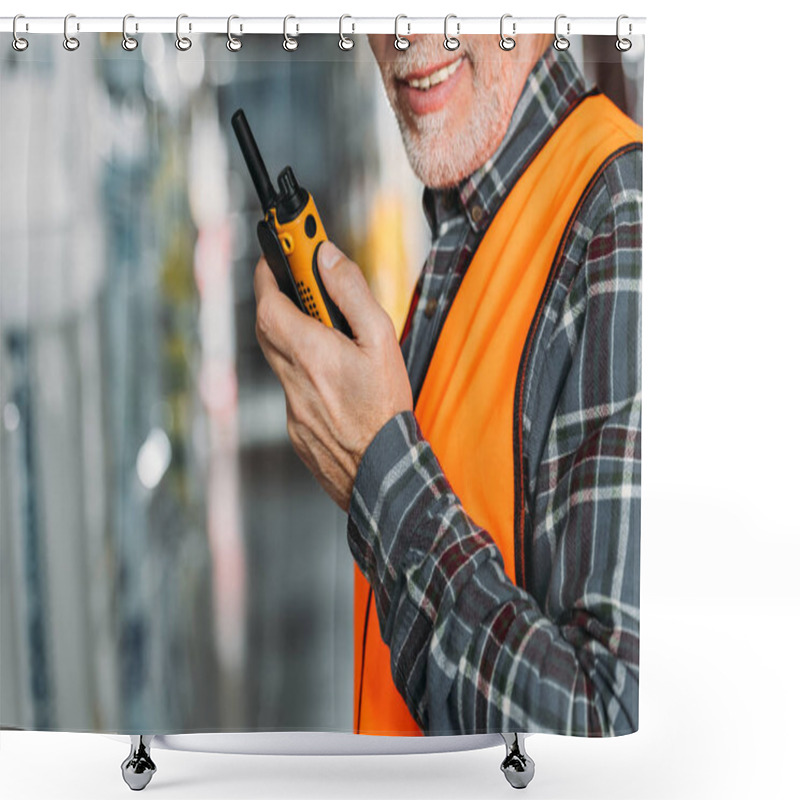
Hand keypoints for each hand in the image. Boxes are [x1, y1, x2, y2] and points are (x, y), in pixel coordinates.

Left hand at [253, 241, 412, 511]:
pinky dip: (306, 372)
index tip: (274, 249)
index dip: (267, 272)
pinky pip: (291, 388)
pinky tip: (336, 381)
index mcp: (311, 352)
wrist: (381, 474)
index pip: (269, 302)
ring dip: (295, 337)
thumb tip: (326, 258)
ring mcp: (290, 406)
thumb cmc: (385, 410)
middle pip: (267, 327)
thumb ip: (352, 294)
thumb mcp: (381, 341)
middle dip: (277, 299)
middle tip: (298, 282)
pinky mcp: (295, 428)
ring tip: (329, 334)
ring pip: (280, 359)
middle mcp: (292, 378)